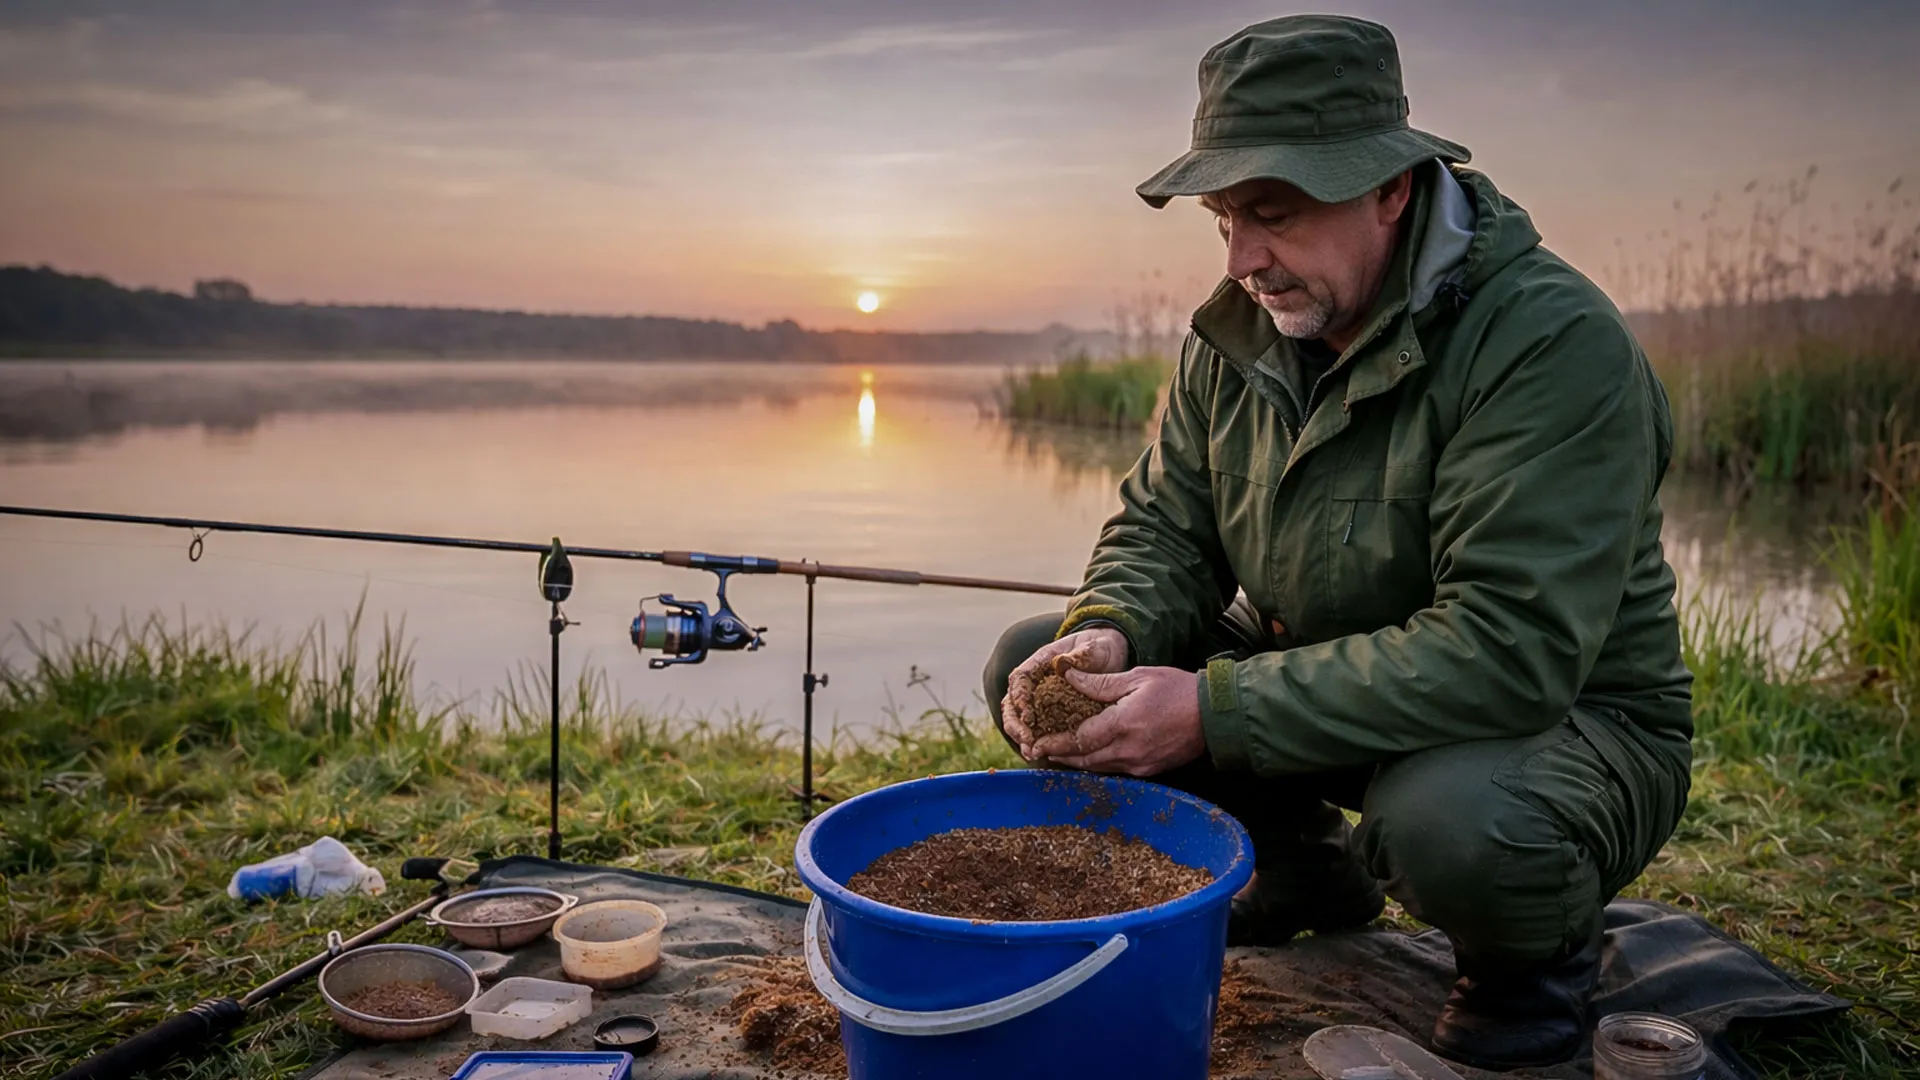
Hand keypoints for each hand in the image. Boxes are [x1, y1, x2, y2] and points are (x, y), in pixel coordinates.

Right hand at [1001, 626, 1128, 752]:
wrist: (1108, 655)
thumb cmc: (1099, 648)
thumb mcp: (1094, 648)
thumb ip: (1081, 654)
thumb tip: (1062, 663)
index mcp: (1040, 662)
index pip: (1020, 678)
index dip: (1019, 696)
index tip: (1026, 713)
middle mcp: (1034, 681)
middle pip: (1012, 702)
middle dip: (1016, 724)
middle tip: (1027, 741)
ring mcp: (1039, 698)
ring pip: (1019, 719)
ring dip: (1021, 737)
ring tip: (1031, 752)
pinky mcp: (1049, 714)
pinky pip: (1036, 729)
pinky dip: (1035, 742)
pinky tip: (1041, 755)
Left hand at [1029, 666, 1205, 776]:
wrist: (1215, 715)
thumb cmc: (1178, 690)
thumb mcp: (1138, 677)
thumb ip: (1100, 683)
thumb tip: (1068, 676)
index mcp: (1124, 724)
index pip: (1080, 740)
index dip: (1055, 743)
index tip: (1036, 744)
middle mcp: (1129, 750)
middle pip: (1085, 760)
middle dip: (1061, 756)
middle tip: (1040, 751)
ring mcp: (1140, 764)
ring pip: (1099, 768)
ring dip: (1077, 762)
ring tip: (1058, 754)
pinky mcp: (1150, 770)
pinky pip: (1116, 770)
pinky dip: (1098, 764)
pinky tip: (1089, 755)